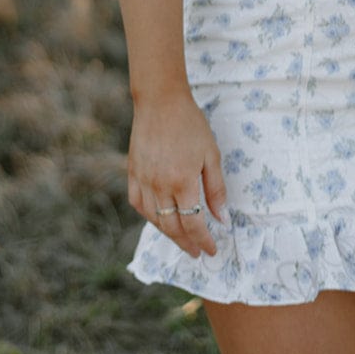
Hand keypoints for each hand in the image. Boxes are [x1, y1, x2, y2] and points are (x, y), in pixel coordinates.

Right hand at [127, 89, 226, 257]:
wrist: (160, 101)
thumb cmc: (190, 124)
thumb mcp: (211, 154)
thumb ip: (216, 189)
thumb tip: (222, 219)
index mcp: (182, 182)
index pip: (193, 224)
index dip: (203, 241)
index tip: (211, 251)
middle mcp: (159, 185)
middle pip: (172, 227)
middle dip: (186, 244)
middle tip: (197, 252)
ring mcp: (142, 180)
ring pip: (154, 219)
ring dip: (168, 233)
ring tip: (182, 239)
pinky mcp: (132, 172)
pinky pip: (138, 203)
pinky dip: (149, 216)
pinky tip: (159, 218)